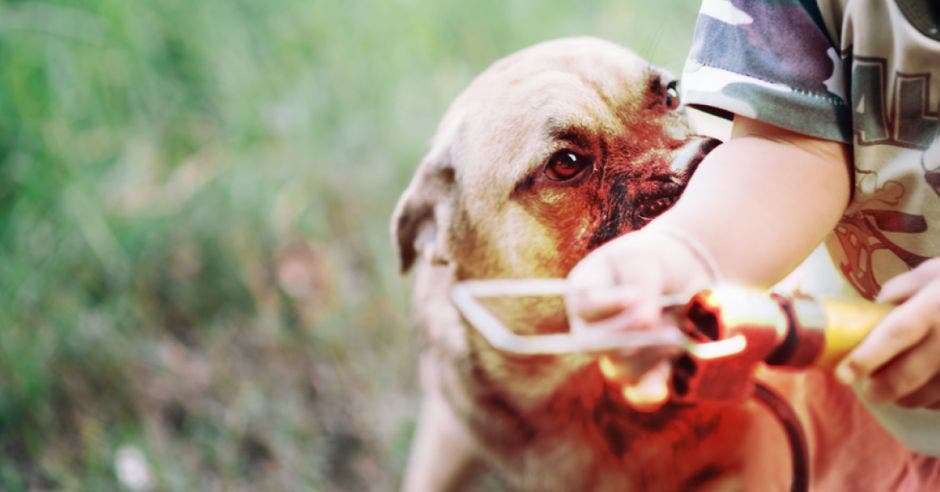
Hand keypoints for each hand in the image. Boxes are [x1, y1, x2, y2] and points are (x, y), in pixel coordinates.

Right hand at [565, 227, 713, 409]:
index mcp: (585, 293)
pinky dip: (649, 392)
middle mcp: (592, 327)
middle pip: (593, 345)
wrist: (687, 275)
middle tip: (658, 320)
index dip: (605, 305)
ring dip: (649, 355)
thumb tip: (644, 322)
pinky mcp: (642, 372)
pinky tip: (661, 388)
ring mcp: (615, 353)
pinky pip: (637, 393)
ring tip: (676, 334)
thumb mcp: (647, 260)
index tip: (633, 295)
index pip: (582, 306)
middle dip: (626, 335)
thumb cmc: (657, 260)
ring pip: (618, 369)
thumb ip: (642, 285)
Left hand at [837, 258, 939, 408]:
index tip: (844, 374)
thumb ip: (902, 289)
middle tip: (868, 391)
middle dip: (882, 388)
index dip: (868, 357)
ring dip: (908, 398)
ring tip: (896, 392)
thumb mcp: (935, 271)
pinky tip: (927, 392)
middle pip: (910, 373)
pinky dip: (934, 400)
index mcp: (937, 305)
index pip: (897, 334)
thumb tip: (876, 311)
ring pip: (931, 393)